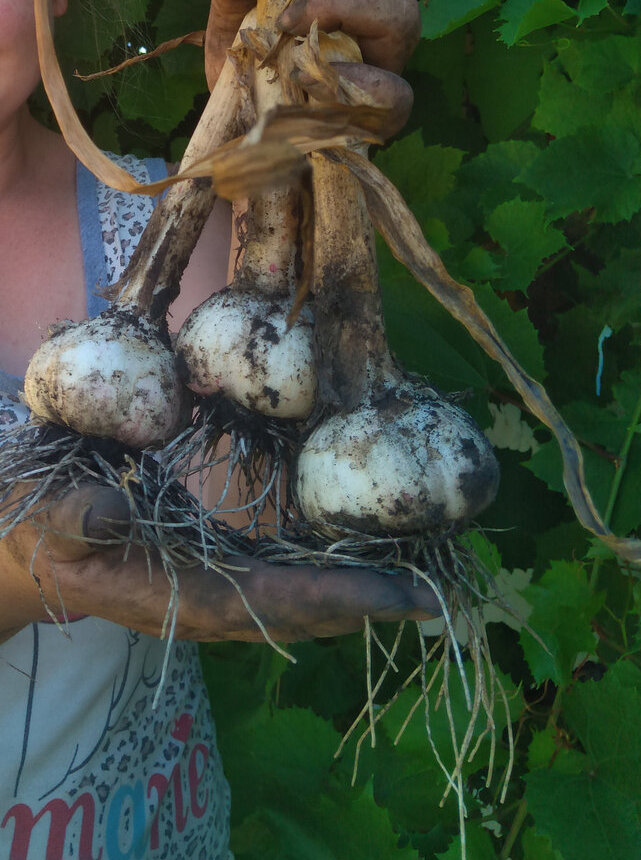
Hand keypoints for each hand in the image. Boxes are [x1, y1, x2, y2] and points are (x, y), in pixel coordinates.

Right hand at [0, 482, 439, 642]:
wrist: (30, 545)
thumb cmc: (38, 523)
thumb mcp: (46, 515)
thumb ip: (74, 518)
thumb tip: (111, 511)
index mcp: (167, 593)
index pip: (262, 601)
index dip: (326, 597)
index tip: (388, 595)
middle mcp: (201, 602)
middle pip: (295, 611)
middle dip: (362, 606)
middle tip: (432, 597)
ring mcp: (212, 590)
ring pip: (295, 601)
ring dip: (355, 597)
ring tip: (418, 587)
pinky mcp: (216, 571)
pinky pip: (282, 580)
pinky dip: (328, 576)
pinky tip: (364, 565)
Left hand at [204, 0, 423, 134]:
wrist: (244, 137)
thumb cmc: (250, 69)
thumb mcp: (231, 21)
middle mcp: (381, 14)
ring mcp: (385, 61)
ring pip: (405, 16)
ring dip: (350, 3)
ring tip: (294, 18)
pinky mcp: (379, 111)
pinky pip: (398, 95)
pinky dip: (366, 83)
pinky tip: (322, 79)